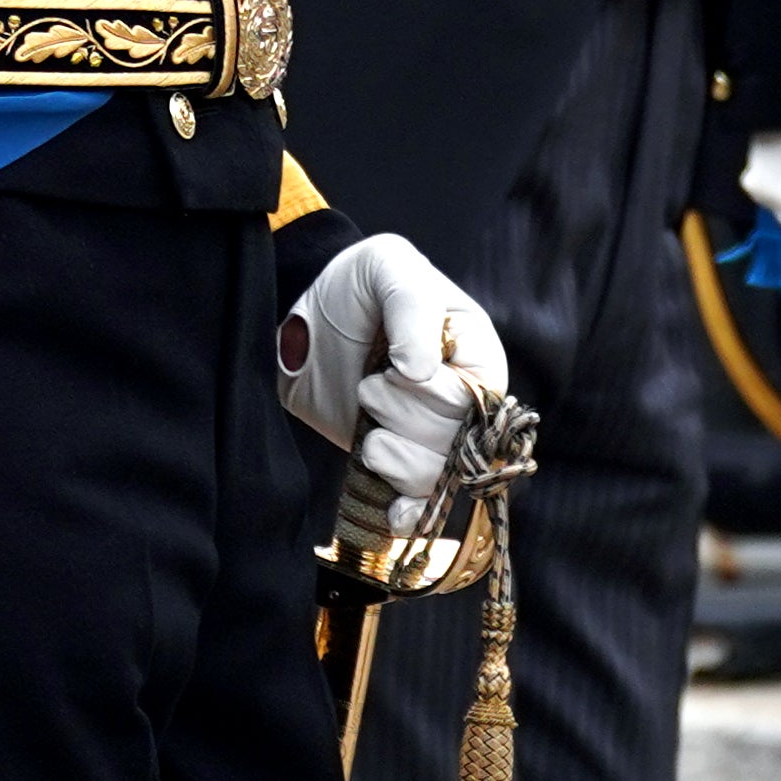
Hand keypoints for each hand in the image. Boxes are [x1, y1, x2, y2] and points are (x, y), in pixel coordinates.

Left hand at [278, 231, 510, 501]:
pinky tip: (393, 511)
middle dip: (404, 419)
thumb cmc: (358, 287)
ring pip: (437, 476)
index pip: (476, 399)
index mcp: (475, 354)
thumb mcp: (387, 267)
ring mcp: (431, 437)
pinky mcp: (398, 464)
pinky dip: (408, 512)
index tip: (394, 366)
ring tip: (369, 428)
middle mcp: (464, 402)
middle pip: (457, 442)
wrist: (304, 320)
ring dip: (394, 457)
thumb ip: (411, 305)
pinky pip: (419, 505)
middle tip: (370, 386)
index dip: (432, 394)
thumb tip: (421, 371)